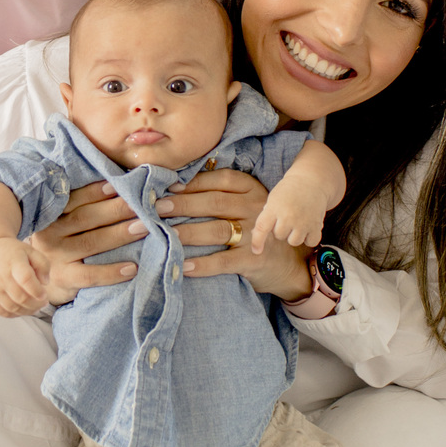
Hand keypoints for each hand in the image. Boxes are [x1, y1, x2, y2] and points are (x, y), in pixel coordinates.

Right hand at [0, 236, 49, 315]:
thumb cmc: (12, 252)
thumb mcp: (30, 250)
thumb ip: (43, 264)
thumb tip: (45, 283)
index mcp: (13, 261)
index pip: (26, 279)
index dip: (37, 290)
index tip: (45, 295)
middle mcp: (0, 276)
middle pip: (21, 297)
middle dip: (36, 304)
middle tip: (44, 303)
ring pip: (13, 308)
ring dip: (28, 311)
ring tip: (36, 307)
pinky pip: (3, 312)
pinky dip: (15, 314)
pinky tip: (23, 309)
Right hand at [24, 180, 146, 304]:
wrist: (42, 278)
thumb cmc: (65, 240)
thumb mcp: (67, 220)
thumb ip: (86, 203)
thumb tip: (122, 183)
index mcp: (52, 212)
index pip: (75, 198)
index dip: (96, 191)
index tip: (119, 183)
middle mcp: (50, 232)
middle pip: (85, 217)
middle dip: (116, 209)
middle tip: (143, 203)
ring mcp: (55, 256)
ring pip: (90, 243)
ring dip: (119, 234)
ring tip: (144, 227)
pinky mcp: (64, 278)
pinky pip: (89, 275)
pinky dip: (111, 272)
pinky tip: (132, 268)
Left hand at [159, 169, 311, 300]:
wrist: (290, 263)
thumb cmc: (257, 229)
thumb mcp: (247, 204)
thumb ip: (222, 194)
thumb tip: (176, 187)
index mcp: (252, 190)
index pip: (220, 180)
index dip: (193, 182)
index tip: (167, 186)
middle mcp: (256, 208)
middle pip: (214, 202)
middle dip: (182, 204)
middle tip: (156, 208)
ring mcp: (257, 234)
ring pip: (217, 229)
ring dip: (187, 231)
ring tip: (164, 234)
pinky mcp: (255, 260)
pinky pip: (225, 261)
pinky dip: (203, 264)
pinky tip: (183, 266)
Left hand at [251, 183, 325, 253]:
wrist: (311, 181)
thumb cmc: (288, 191)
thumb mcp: (273, 199)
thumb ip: (266, 216)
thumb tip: (256, 236)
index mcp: (274, 207)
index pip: (262, 228)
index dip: (257, 241)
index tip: (256, 251)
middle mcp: (288, 216)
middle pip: (279, 236)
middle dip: (281, 230)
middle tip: (287, 217)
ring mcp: (303, 222)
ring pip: (294, 241)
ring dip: (294, 235)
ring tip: (297, 222)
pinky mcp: (316, 225)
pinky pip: (310, 242)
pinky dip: (309, 238)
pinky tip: (308, 227)